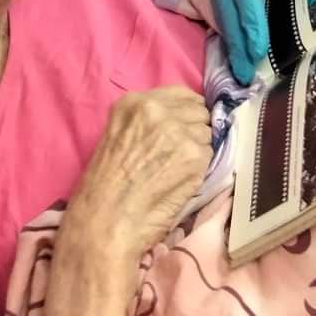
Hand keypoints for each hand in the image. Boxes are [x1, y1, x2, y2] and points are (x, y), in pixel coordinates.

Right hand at [68, 87, 211, 261]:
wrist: (105, 221)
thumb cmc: (105, 187)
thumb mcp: (117, 135)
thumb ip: (146, 121)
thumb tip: (182, 120)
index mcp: (133, 102)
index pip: (182, 94)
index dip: (185, 113)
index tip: (181, 129)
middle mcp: (156, 109)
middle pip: (199, 111)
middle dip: (193, 129)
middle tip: (177, 153)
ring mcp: (177, 130)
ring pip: (207, 132)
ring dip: (198, 149)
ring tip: (176, 169)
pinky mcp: (193, 155)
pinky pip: (210, 155)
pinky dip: (200, 169)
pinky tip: (181, 181)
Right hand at [207, 0, 314, 85]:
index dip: (251, 25)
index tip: (257, 53)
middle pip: (227, 9)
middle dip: (236, 43)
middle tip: (243, 76)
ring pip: (221, 9)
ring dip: (230, 38)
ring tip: (238, 67)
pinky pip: (221, 2)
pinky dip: (229, 24)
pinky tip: (235, 42)